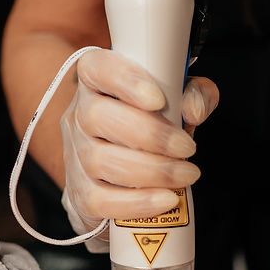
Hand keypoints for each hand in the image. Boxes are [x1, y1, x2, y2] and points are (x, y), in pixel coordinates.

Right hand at [60, 48, 217, 247]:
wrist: (120, 176)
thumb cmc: (149, 128)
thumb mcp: (177, 102)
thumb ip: (194, 94)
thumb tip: (193, 109)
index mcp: (98, 82)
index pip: (97, 68)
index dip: (125, 81)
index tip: (158, 100)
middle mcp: (79, 114)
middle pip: (98, 117)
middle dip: (150, 135)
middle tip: (187, 148)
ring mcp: (75, 155)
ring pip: (100, 160)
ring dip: (151, 170)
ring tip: (185, 174)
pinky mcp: (80, 193)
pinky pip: (101, 199)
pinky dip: (138, 202)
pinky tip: (167, 198)